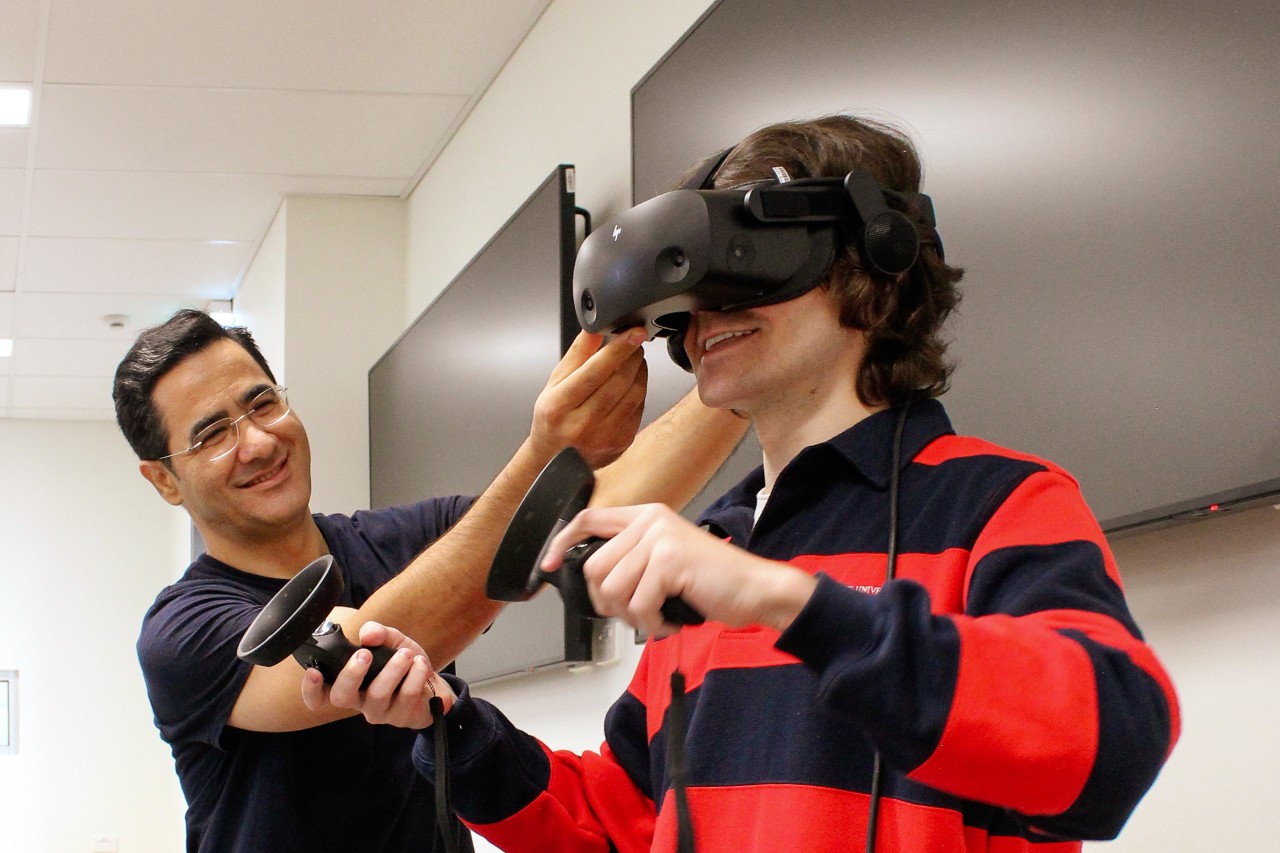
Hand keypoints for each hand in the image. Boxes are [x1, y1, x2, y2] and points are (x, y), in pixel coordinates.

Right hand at [301, 621, 454, 728]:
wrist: (434, 684)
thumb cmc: (404, 664)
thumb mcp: (391, 641)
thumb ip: (378, 633)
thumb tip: (368, 634)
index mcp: (350, 684)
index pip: (319, 696)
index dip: (311, 689)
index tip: (313, 672)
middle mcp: (360, 701)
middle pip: (341, 697)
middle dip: (351, 674)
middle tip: (365, 654)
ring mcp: (380, 712)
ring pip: (377, 695)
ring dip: (392, 670)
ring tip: (406, 654)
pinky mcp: (402, 717)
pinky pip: (406, 696)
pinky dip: (415, 674)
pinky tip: (421, 664)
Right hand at [530, 329, 647, 467]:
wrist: (554, 460)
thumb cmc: (552, 418)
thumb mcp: (554, 384)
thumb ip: (577, 355)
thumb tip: (595, 328)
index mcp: (559, 406)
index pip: (594, 371)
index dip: (618, 349)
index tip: (633, 332)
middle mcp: (581, 425)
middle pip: (619, 381)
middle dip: (632, 355)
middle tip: (634, 341)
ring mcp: (604, 437)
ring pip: (634, 394)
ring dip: (639, 370)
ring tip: (633, 359)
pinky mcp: (621, 442)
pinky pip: (639, 408)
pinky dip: (639, 390)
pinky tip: (631, 382)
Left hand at [542, 504, 817, 636]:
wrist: (757, 589)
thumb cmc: (712, 582)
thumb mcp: (666, 560)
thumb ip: (632, 559)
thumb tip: (593, 581)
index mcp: (646, 516)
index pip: (588, 519)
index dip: (561, 543)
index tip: (547, 564)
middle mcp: (650, 520)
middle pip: (594, 567)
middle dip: (609, 602)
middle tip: (637, 611)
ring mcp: (660, 538)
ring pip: (612, 589)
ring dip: (633, 616)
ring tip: (658, 614)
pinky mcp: (669, 560)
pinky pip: (638, 604)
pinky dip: (653, 624)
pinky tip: (671, 619)